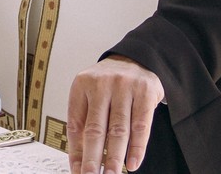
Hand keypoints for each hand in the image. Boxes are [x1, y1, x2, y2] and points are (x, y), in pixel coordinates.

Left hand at [68, 55, 163, 173]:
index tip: (78, 171)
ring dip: (115, 157)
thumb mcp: (90, 95)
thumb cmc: (109, 83)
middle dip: (93, 158)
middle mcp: (102, 84)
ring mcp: (124, 87)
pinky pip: (141, 126)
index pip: (76, 124)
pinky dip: (137, 148)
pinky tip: (133, 163)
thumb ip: (83, 123)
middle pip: (96, 129)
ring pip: (119, 130)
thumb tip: (79, 161)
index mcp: (82, 85)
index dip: (76, 151)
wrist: (135, 58)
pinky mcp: (145, 92)